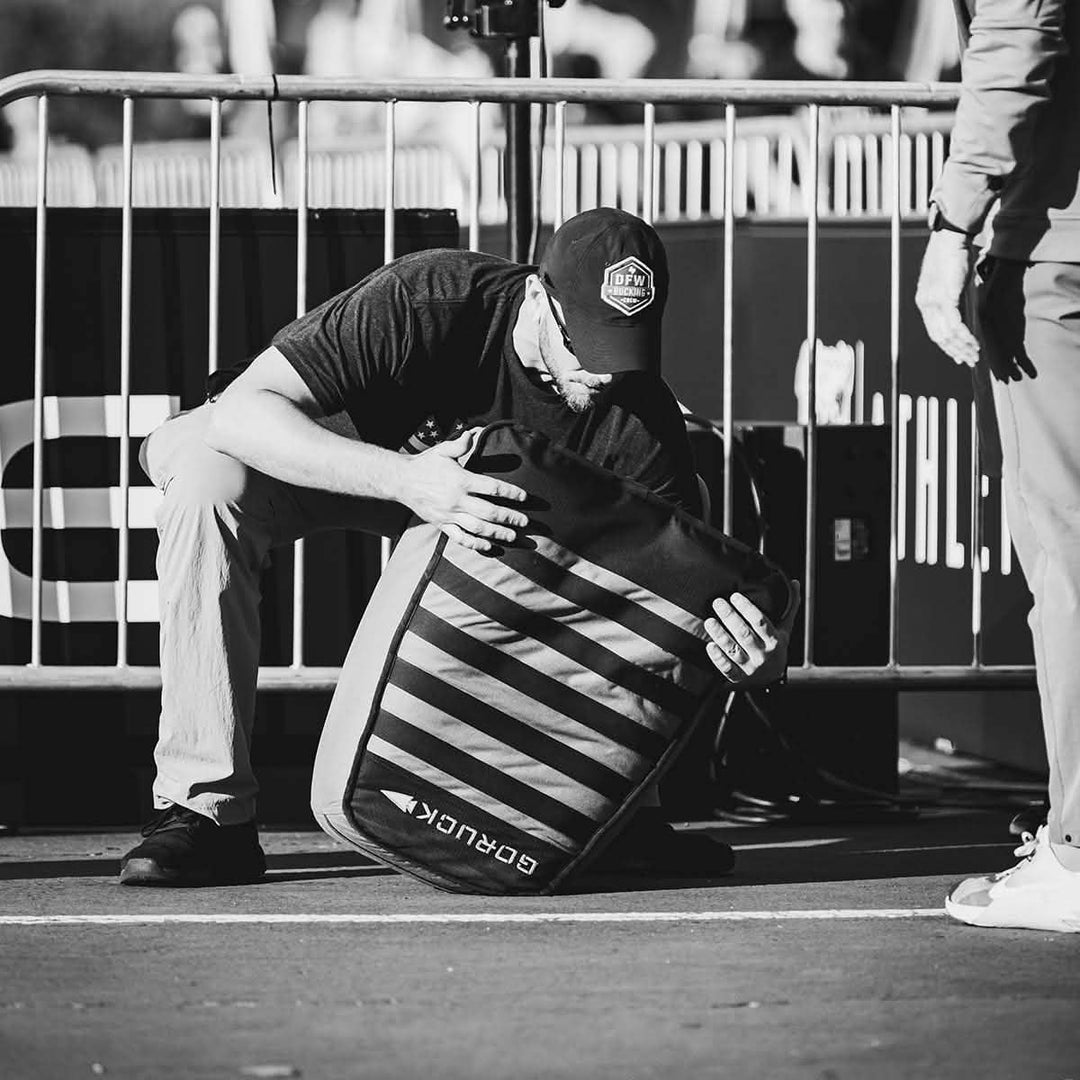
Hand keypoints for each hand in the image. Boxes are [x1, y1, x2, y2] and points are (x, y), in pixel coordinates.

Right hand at [401, 427, 527, 552]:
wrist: (401, 481)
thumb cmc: (425, 464)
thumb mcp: (443, 450)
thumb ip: (461, 444)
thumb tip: (474, 433)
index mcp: (461, 480)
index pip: (492, 487)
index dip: (510, 492)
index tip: (524, 496)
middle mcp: (457, 500)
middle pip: (490, 512)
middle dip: (510, 517)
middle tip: (525, 521)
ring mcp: (449, 515)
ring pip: (478, 528)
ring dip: (497, 533)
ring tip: (513, 536)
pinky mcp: (441, 525)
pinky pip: (460, 538)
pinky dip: (475, 544)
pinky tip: (488, 547)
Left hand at [704, 580, 800, 686]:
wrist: (771, 680)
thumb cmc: (775, 649)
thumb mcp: (785, 630)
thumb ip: (789, 607)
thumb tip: (794, 582)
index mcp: (775, 641)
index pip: (760, 622)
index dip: (747, 608)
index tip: (734, 596)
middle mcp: (763, 655)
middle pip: (745, 634)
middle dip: (730, 617)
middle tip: (717, 602)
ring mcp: (750, 667)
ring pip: (734, 650)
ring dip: (720, 635)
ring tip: (709, 621)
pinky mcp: (738, 678)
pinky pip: (727, 668)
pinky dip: (718, 658)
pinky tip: (709, 645)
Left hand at [915, 231, 979, 367]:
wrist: (951, 237)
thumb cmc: (952, 254)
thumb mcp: (948, 280)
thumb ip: (951, 296)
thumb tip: (959, 308)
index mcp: (923, 301)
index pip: (934, 331)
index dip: (946, 346)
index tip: (957, 355)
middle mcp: (926, 304)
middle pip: (940, 337)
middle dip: (955, 351)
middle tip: (969, 361)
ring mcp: (934, 302)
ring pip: (948, 335)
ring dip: (963, 347)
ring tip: (975, 356)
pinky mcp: (946, 298)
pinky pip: (956, 325)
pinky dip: (966, 337)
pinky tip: (974, 344)